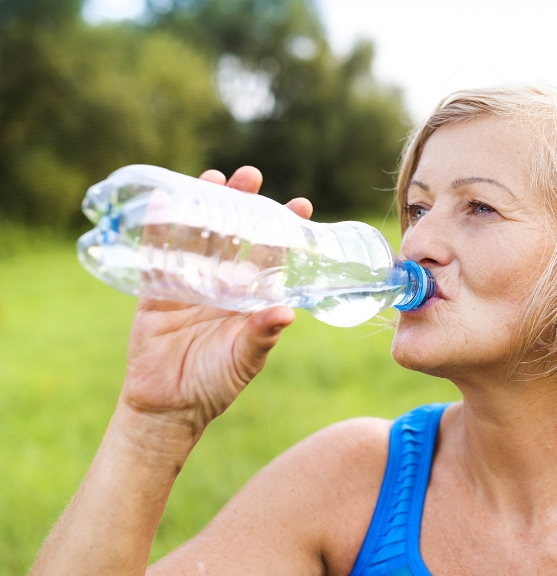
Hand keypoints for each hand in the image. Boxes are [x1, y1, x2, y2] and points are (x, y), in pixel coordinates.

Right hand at [119, 166, 313, 439]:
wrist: (168, 408)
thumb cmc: (215, 385)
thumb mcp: (244, 359)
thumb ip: (261, 335)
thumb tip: (287, 312)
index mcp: (251, 298)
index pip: (272, 255)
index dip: (284, 231)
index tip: (301, 205)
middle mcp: (223, 285)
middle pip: (235, 236)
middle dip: (243, 205)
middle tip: (251, 176)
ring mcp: (189, 284)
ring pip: (198, 236)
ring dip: (205, 207)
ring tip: (213, 177)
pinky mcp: (156, 290)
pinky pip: (157, 253)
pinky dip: (159, 228)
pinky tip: (162, 201)